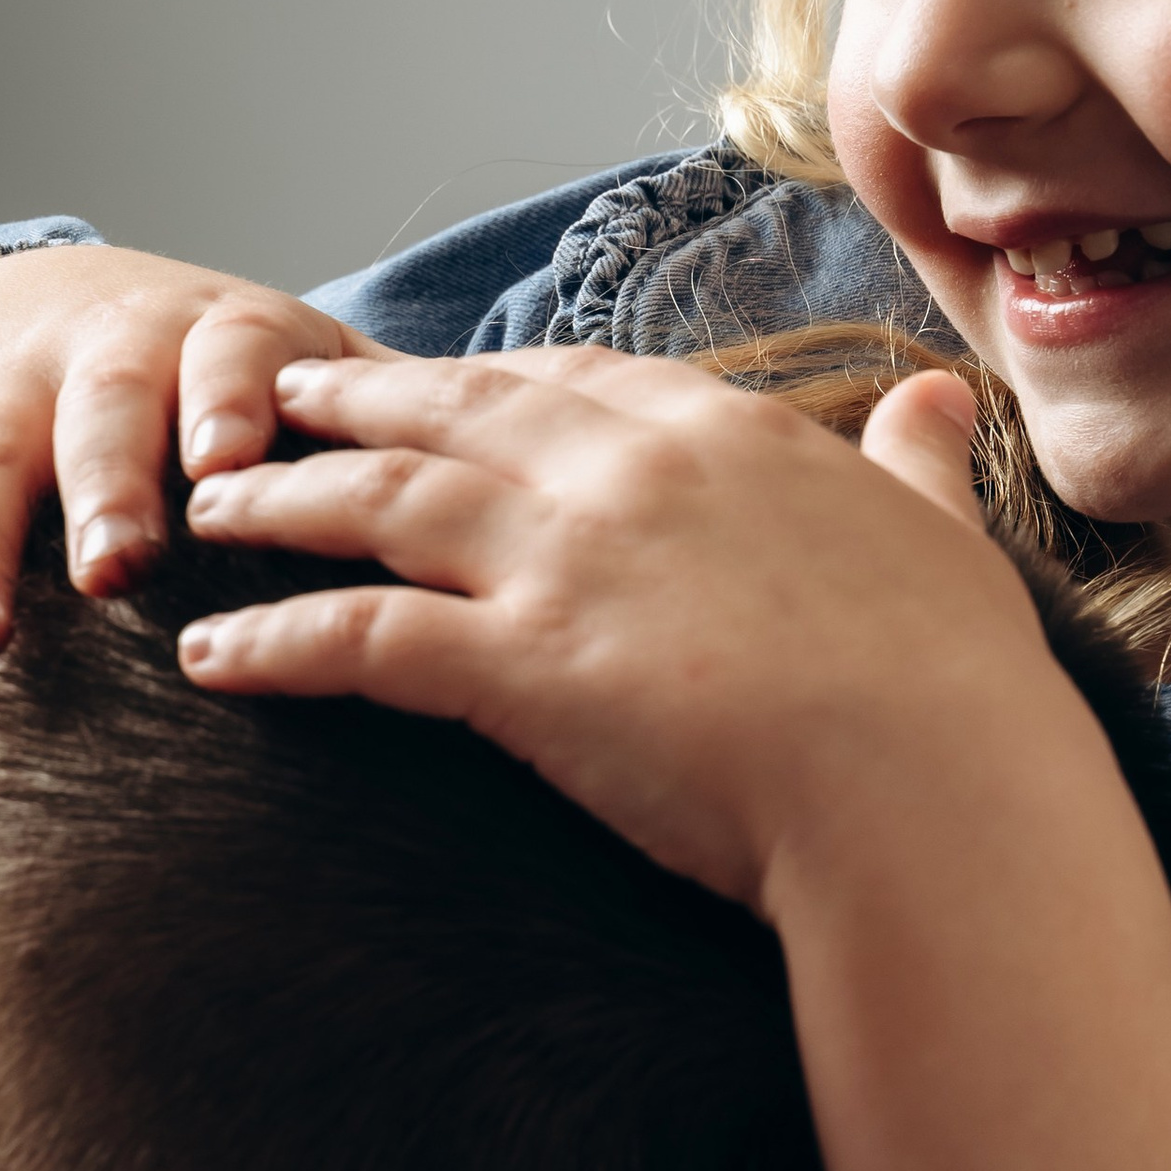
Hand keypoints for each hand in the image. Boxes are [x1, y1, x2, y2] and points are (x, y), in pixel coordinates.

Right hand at [0, 245, 386, 663]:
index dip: (227, 398)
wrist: (58, 300)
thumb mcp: (304, 360)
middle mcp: (115, 352)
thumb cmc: (223, 363)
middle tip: (115, 570)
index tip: (222, 461)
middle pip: (107, 409)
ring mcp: (18, 393)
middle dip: (107, 488)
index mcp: (227, 334)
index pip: (232, 350)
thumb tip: (529, 432)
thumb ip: (389, 406)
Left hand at [177, 350, 1051, 911]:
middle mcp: (630, 474)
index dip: (492, 379)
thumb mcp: (945, 542)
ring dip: (284, 501)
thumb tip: (940, 406)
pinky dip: (274, 640)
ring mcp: (566, 562)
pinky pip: (358, 638)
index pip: (579, 382)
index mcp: (729, 438)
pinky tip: (213, 652)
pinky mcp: (519, 666)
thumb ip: (917, 468)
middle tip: (283, 394)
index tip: (440, 380)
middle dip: (356, 400)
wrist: (931, 791)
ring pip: (383, 504)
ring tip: (212, 506)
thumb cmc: (958, 688)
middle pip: (456, 415)